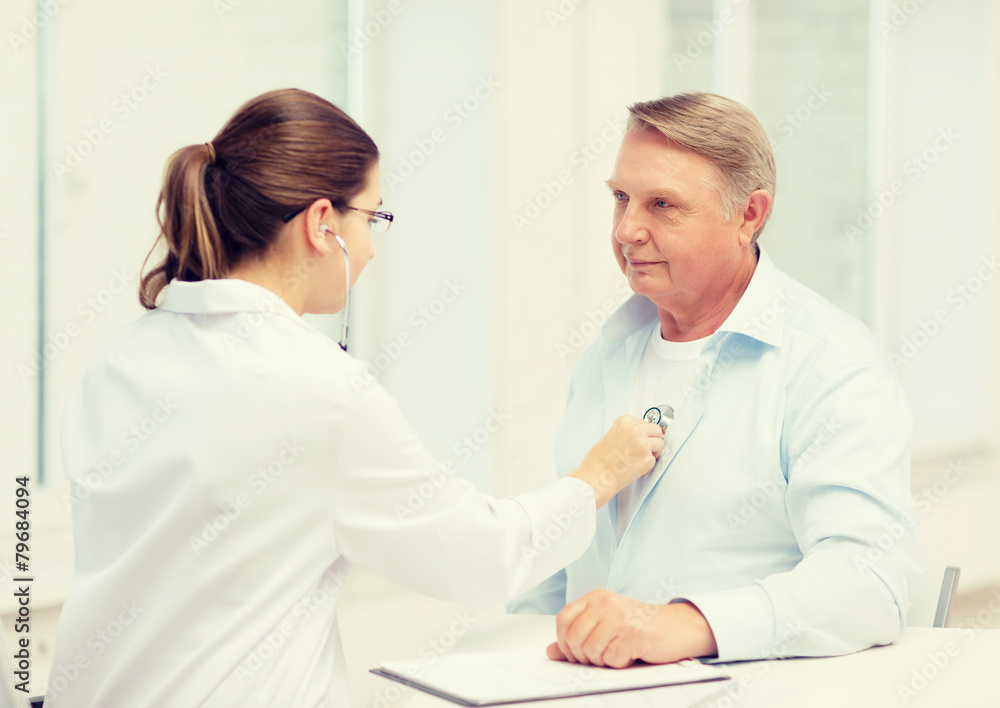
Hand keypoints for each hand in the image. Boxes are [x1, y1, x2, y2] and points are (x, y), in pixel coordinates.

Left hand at [545, 589, 717, 667]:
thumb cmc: (640, 627)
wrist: (677, 627)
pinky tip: (630, 654)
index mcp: (596, 597)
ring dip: (602, 661)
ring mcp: (619, 618)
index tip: (574, 652)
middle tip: (600, 657)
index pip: (563, 619)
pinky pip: (611, 659)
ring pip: (590, 651)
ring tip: (617, 653)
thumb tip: (552, 651)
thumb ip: (578, 636)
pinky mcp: (632, 635)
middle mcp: (605, 603)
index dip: (563, 641)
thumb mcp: (605, 626)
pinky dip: (620, 663)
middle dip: (583, 657)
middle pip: (573, 639)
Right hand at [570, 415, 663, 507]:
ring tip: (639, 458)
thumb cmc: (598, 460)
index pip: (645, 422)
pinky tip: (635, 467)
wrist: (597, 476)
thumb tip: (640, 434)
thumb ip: (627, 431)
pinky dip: (647, 465)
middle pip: (657, 431)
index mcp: (625, 421)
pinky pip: (654, 460)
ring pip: (660, 444)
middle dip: (652, 439)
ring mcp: (643, 444)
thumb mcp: (611, 435)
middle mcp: (636, 430)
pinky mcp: (648, 459)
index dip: (643, 432)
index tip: (640, 439)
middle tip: (644, 448)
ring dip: (653, 452)